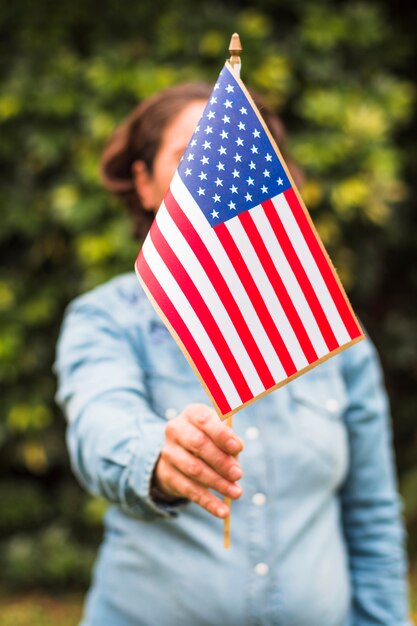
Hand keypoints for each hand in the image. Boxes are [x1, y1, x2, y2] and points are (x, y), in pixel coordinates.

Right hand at [153, 403, 243, 517]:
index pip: (205, 420)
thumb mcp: (219, 434)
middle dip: (221, 461)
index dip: (222, 434)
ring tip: (237, 493)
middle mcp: (176, 429)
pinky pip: (189, 489)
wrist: (179, 454)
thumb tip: (237, 448)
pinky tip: (222, 511)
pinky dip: (208, 502)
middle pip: (198, 444)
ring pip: (194, 469)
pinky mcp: (167, 474)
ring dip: (217, 483)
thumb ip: (230, 439)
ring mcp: (168, 452)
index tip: (238, 448)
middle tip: (239, 474)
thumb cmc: (209, 439)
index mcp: (192, 414)